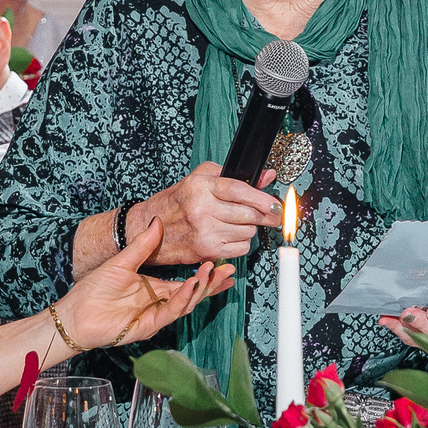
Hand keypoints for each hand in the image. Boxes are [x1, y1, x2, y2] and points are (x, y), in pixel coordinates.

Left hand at [61, 216, 231, 350]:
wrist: (74, 313)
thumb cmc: (93, 290)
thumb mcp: (122, 261)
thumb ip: (143, 245)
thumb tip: (157, 222)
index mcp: (155, 288)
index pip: (187, 283)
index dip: (205, 276)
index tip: (221, 264)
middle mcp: (158, 303)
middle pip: (192, 294)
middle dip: (211, 283)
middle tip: (228, 270)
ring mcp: (154, 315)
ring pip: (185, 304)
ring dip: (199, 289)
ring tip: (210, 273)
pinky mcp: (147, 326)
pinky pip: (170, 312)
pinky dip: (182, 299)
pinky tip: (190, 286)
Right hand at [135, 162, 281, 265]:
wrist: (151, 228)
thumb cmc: (177, 202)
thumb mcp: (200, 179)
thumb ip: (233, 176)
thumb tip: (267, 176)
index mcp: (201, 187)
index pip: (239, 191)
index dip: (262, 198)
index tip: (275, 204)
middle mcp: (202, 209)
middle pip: (248, 214)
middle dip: (265, 216)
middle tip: (271, 216)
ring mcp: (204, 232)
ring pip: (247, 232)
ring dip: (250, 229)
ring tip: (238, 223)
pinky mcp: (206, 251)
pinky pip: (240, 248)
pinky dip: (242, 243)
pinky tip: (231, 236)